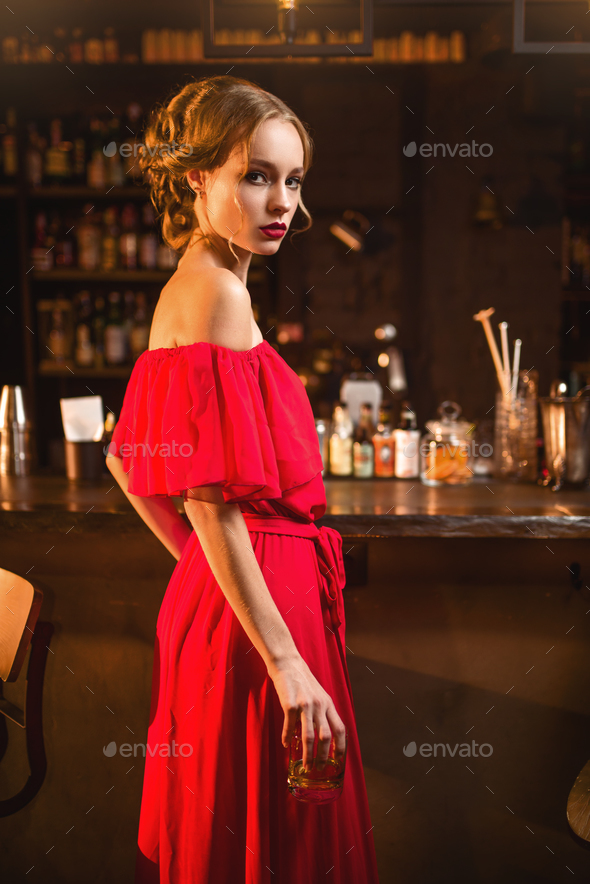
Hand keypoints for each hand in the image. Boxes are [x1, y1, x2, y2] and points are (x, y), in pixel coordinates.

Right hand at [267, 655, 345, 770]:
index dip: (341, 746)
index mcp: (328, 704)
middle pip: (325, 736)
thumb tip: (322, 736)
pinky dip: (287, 738)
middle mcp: (319, 705)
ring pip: (309, 736)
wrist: (287, 664)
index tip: (339, 760)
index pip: (340, 729)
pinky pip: (290, 726)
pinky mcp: (290, 704)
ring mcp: (305, 705)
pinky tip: (285, 744)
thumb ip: (322, 712)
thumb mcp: (318, 695)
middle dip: (323, 756)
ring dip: (308, 754)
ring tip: (305, 766)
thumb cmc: (303, 681)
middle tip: (319, 768)